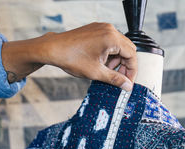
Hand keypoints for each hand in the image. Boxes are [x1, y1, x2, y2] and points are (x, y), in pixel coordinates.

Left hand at [1, 23, 136, 90]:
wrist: (53, 49)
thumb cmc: (71, 58)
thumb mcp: (96, 73)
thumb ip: (115, 79)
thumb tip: (127, 85)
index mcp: (111, 38)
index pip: (132, 54)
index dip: (132, 70)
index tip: (128, 82)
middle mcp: (109, 29)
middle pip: (127, 48)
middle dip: (125, 65)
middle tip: (120, 79)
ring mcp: (102, 28)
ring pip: (118, 45)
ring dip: (117, 60)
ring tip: (107, 71)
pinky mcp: (95, 29)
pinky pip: (109, 41)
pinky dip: (109, 53)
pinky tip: (101, 63)